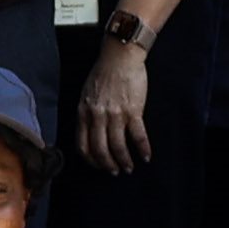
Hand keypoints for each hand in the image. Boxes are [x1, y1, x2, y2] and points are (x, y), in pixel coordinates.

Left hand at [78, 34, 154, 174]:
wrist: (120, 55)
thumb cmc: (103, 72)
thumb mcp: (86, 94)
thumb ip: (87, 113)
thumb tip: (90, 132)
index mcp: (84, 112)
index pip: (83, 145)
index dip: (91, 160)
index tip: (98, 165)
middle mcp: (97, 116)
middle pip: (100, 150)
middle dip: (108, 165)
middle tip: (115, 171)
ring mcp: (115, 114)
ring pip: (118, 146)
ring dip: (124, 161)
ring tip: (129, 167)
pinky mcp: (133, 110)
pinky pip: (138, 136)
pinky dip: (142, 149)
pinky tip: (145, 155)